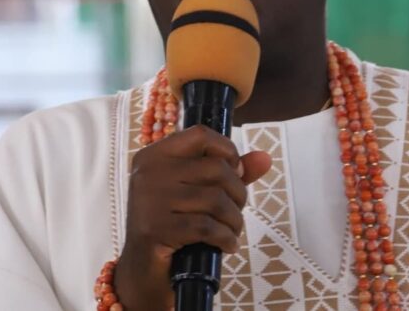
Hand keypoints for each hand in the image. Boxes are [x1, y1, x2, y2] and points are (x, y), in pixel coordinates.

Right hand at [113, 125, 271, 310]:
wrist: (143, 274)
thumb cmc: (173, 225)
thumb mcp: (198, 192)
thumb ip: (229, 171)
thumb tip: (265, 158)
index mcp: (155, 155)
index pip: (201, 134)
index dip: (227, 150)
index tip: (235, 172)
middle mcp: (149, 172)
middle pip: (216, 168)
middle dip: (237, 193)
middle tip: (235, 211)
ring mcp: (150, 200)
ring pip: (216, 199)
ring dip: (234, 219)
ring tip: (232, 230)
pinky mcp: (156, 229)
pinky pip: (208, 227)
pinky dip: (226, 238)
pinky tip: (227, 245)